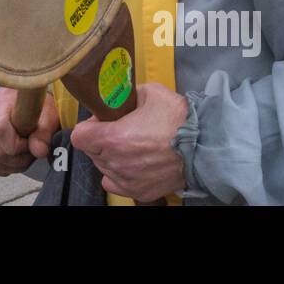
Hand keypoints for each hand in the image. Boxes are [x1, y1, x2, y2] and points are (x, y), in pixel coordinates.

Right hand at [0, 87, 58, 175]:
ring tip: (24, 154)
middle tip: (31, 150)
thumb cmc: (36, 106)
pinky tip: (12, 157)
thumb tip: (38, 151)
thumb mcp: (48, 113)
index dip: (18, 145)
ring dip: (12, 165)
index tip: (31, 141)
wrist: (23, 99)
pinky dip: (1, 167)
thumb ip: (44, 132)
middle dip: (19, 159)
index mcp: (0, 101)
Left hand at [70, 83, 188, 200]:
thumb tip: (117, 95)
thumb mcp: (150, 92)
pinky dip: (118, 174)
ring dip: (109, 156)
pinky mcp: (138, 191)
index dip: (89, 125)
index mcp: (113, 138)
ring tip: (131, 145)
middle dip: (100, 139)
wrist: (204, 144)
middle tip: (120, 129)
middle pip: (91, 151)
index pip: (79, 136)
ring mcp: (126, 180)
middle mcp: (116, 163)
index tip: (102, 121)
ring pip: (102, 167)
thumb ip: (126, 94)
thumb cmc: (178, 118)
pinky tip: (132, 163)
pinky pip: (114, 183)